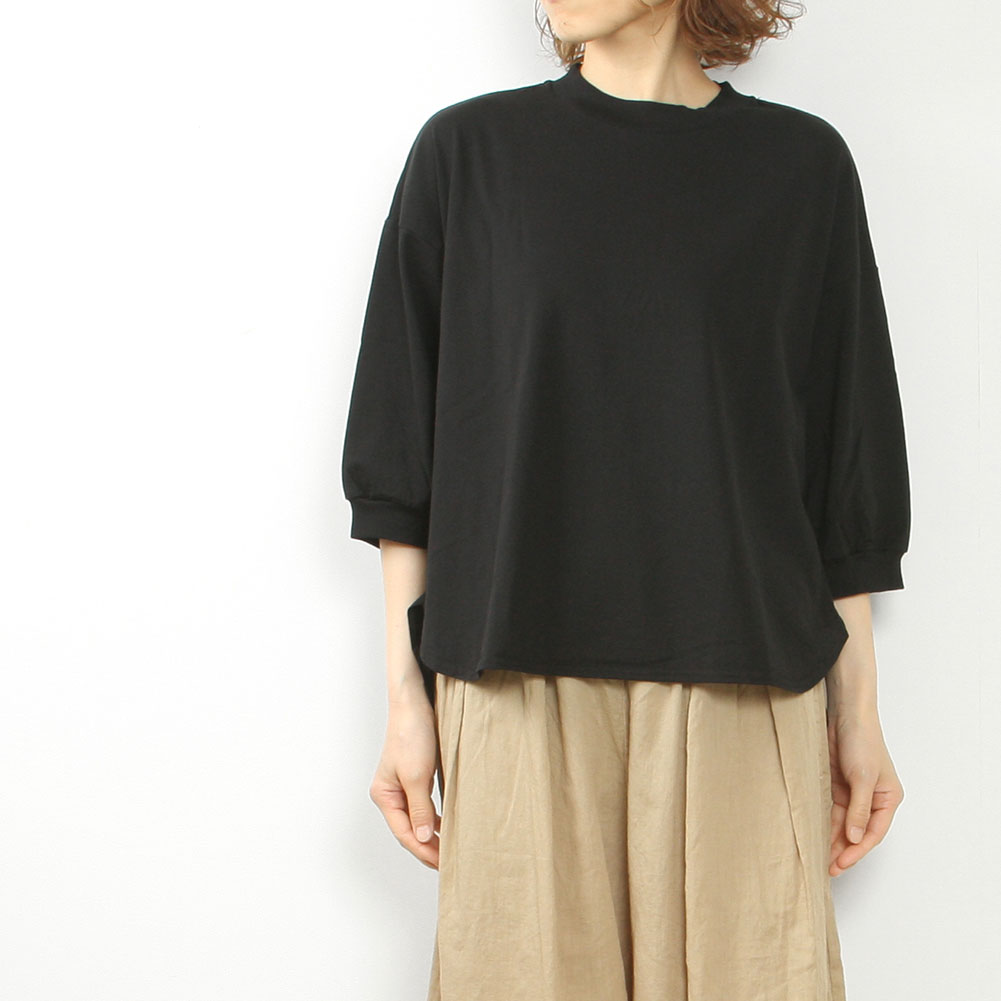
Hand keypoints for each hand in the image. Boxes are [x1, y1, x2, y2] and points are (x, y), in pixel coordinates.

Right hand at [369, 688, 441, 869]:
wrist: (415, 704)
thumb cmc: (410, 733)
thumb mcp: (417, 775)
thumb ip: (420, 809)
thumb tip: (424, 838)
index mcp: (384, 795)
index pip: (404, 833)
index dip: (424, 851)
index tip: (443, 864)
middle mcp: (391, 794)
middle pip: (410, 829)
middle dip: (428, 847)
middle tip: (451, 863)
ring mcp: (403, 786)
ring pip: (419, 819)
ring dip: (433, 835)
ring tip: (451, 850)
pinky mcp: (417, 777)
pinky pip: (425, 806)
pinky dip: (436, 819)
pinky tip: (449, 826)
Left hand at [827, 710, 903, 876]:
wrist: (845, 715)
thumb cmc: (862, 741)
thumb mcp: (862, 778)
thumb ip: (859, 809)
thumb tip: (855, 837)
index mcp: (888, 799)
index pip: (874, 833)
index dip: (857, 850)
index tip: (841, 863)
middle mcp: (872, 799)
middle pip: (857, 832)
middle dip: (843, 850)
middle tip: (827, 869)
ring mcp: (853, 793)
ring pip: (842, 824)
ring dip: (831, 839)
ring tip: (818, 858)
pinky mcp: (837, 786)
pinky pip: (829, 810)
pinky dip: (823, 823)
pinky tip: (813, 835)